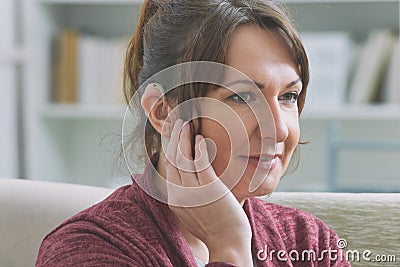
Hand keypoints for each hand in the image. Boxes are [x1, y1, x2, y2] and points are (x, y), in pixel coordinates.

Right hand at [164, 119, 252, 265]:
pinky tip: (200, 138)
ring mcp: (193, 191)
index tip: (170, 134)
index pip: (167, 166)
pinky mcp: (209, 188)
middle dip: (172, 137)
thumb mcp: (192, 211)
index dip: (168, 147)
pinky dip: (199, 148)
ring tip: (185, 123)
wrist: (228, 243)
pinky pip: (200, 163)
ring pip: (182, 158)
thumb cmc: (215, 227)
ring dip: (182, 138)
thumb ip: (186, 194)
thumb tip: (187, 177)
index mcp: (174, 199)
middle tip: (175, 121)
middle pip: (171, 159)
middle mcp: (179, 193)